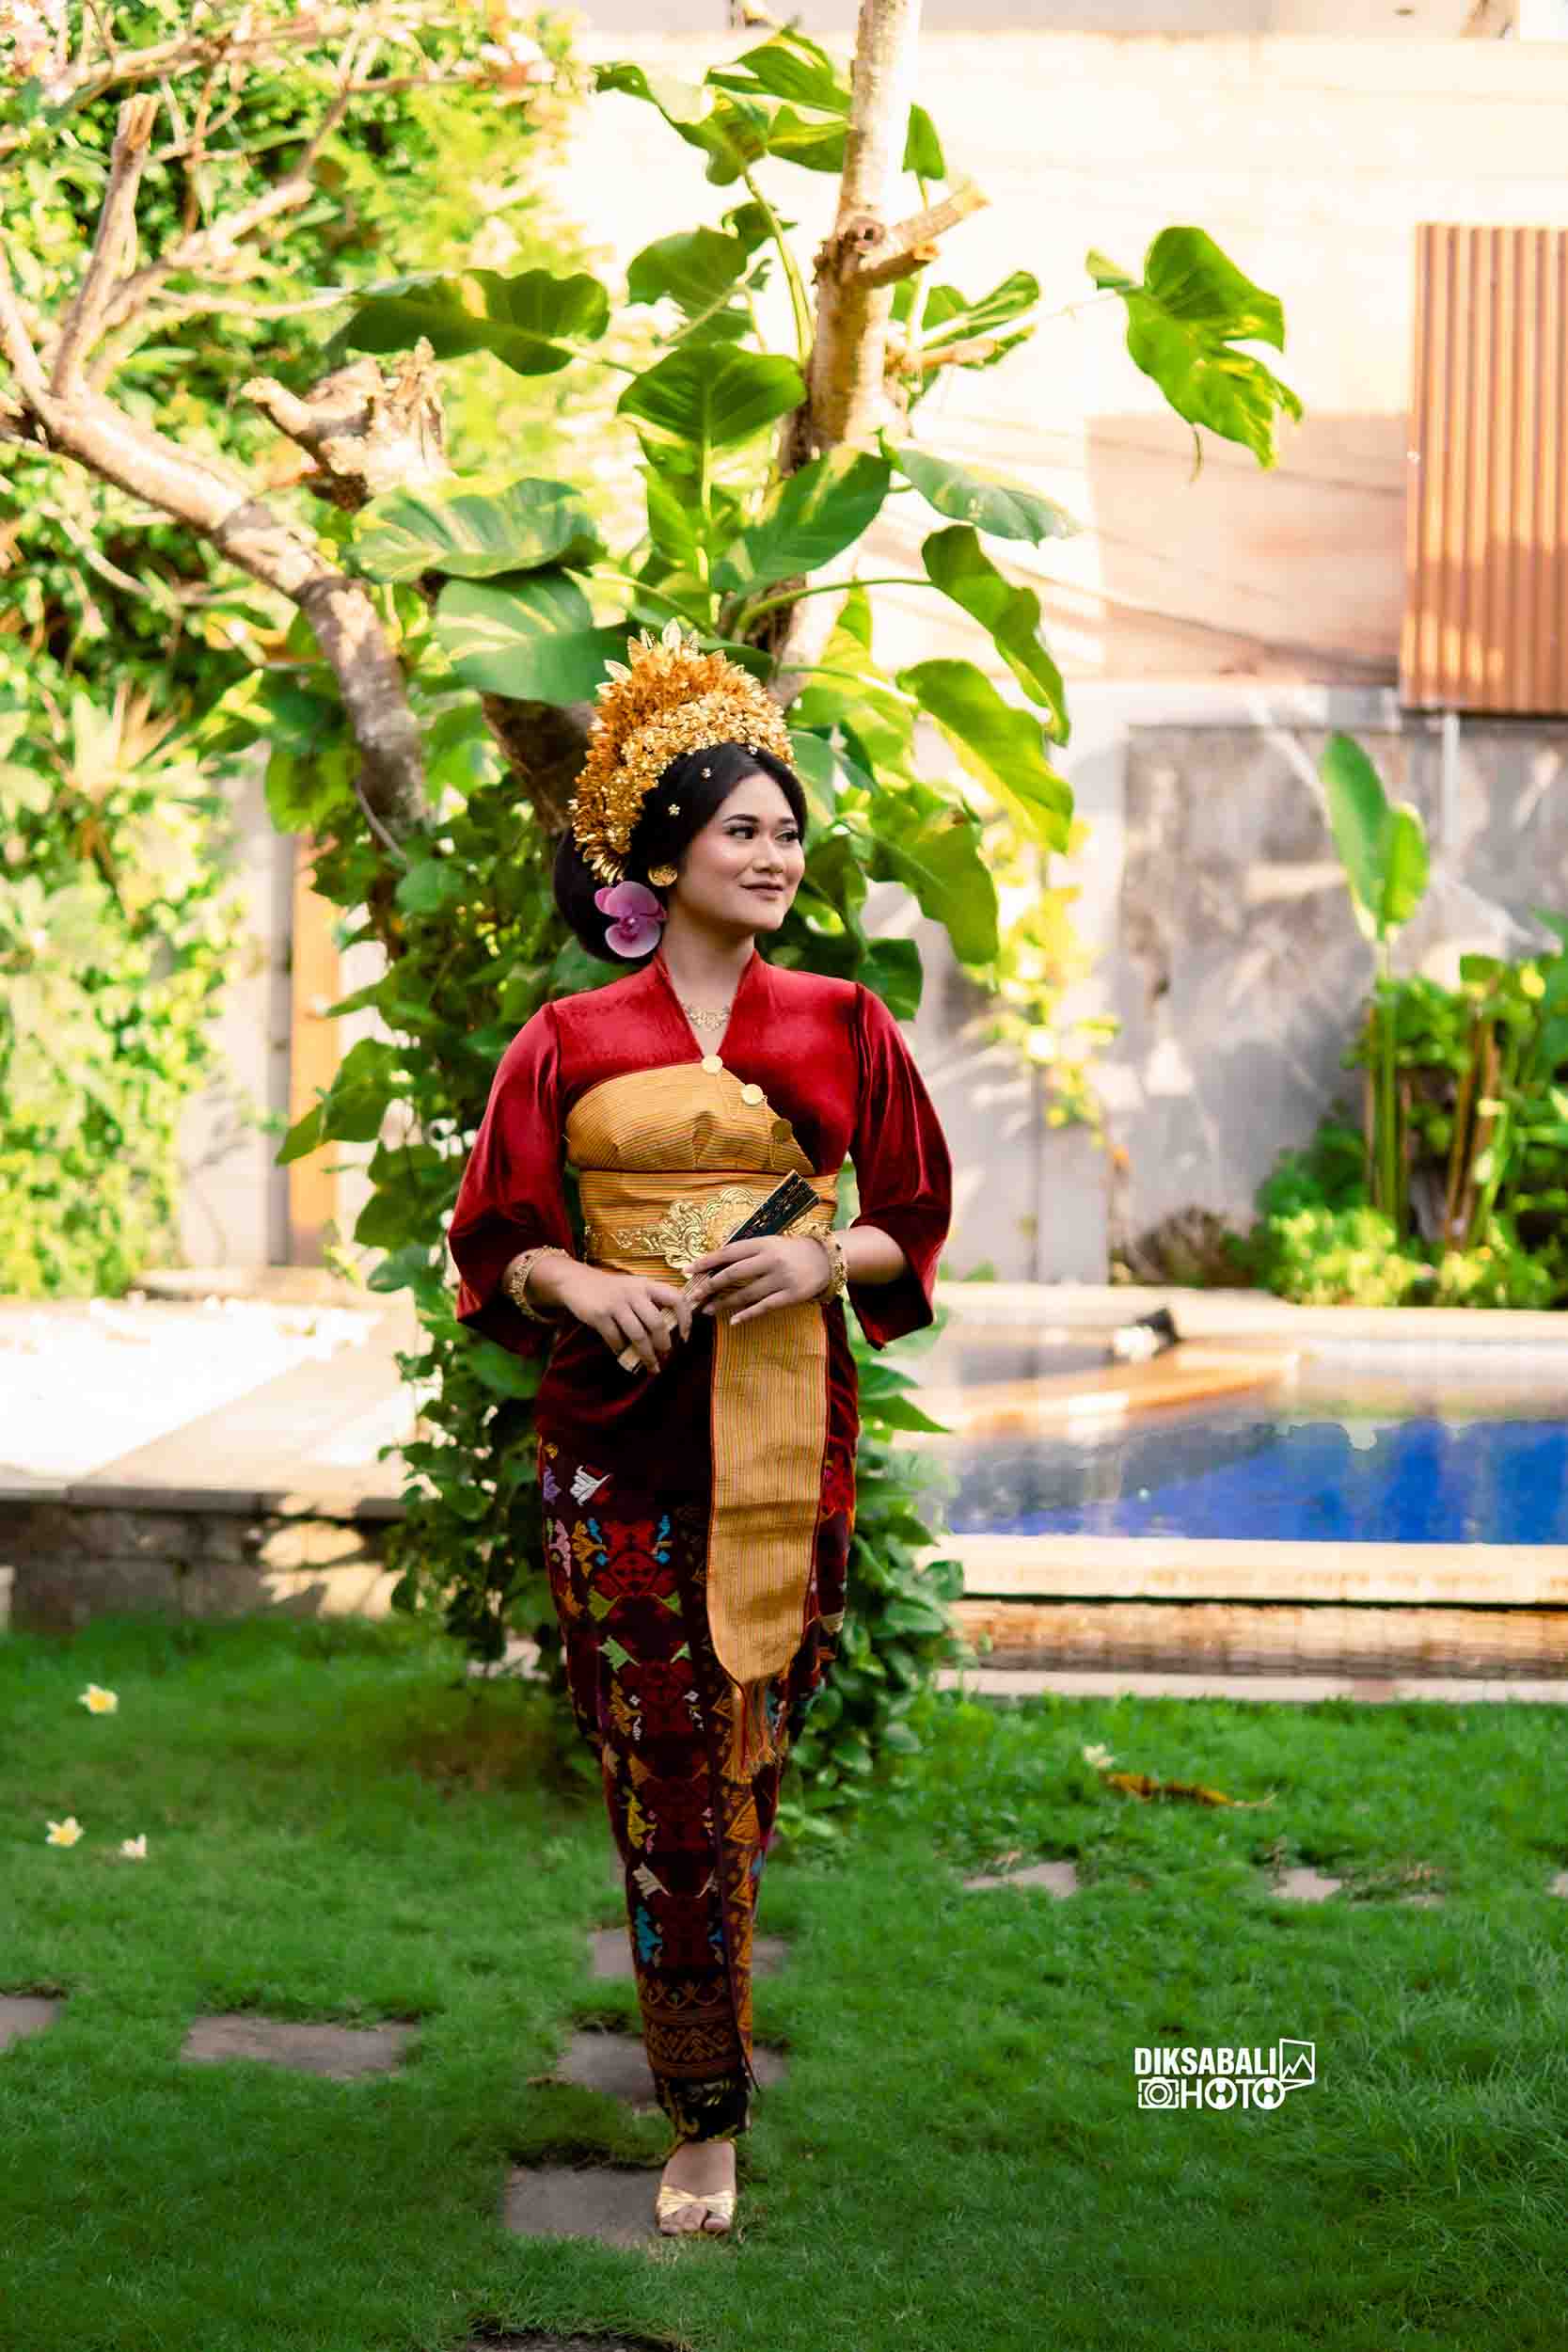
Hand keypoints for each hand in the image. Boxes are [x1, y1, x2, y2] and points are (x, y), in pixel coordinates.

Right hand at [561, 1264, 693, 1374]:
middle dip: (664, 1345)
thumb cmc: (612, 1290)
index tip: (685, 1337)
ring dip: (647, 1355)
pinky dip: (621, 1350)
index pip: (676, 1298)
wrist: (576, 1281)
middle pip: (657, 1323)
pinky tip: (623, 1355)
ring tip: (651, 1366)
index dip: (685, 1318)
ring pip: (638, 1335)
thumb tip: (669, 1334)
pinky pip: (615, 1339)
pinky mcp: (599, 1315)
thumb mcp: (634, 1288)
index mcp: (647, 1285)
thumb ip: (651, 1304)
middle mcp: (634, 1292)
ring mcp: (616, 1303)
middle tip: (665, 1357)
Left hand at [685, 1235, 829, 1327]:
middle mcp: (770, 1260)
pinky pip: (764, 1307)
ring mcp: (781, 1278)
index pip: (727, 1253)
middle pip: (732, 1274)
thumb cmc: (790, 1251)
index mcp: (762, 1244)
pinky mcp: (791, 1295)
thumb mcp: (769, 1243)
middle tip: (693, 1297)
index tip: (687, 1271)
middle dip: (709, 1287)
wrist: (826, 1258)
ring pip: (745, 1294)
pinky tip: (732, 1321)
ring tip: (707, 1311)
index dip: (705, 1262)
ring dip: (723, 1304)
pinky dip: (746, 1315)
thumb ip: (746, 1252)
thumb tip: (714, 1264)